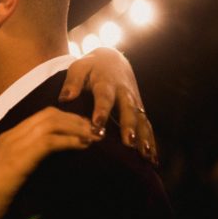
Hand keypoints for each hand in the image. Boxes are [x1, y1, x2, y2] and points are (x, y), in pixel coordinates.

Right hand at [0, 107, 102, 218]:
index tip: (82, 126)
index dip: (65, 117)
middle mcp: (11, 135)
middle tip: (94, 129)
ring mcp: (15, 144)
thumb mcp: (5, 173)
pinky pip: (50, 141)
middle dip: (75, 119)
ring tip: (93, 137)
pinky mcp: (21, 158)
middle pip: (49, 114)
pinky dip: (70, 140)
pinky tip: (82, 146)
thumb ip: (21, 162)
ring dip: (76, 128)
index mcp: (7, 137)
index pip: (40, 116)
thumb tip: (42, 163)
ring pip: (52, 123)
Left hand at [59, 47, 156, 163]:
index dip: (101, 110)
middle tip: (128, 143)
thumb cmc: (90, 67)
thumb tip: (65, 98)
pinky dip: (151, 142)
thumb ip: (72, 83)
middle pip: (128, 110)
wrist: (112, 60)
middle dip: (129, 126)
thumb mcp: (79, 68)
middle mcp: (124, 93)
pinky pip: (147, 126)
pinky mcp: (139, 110)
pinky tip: (152, 159)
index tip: (98, 124)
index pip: (104, 97)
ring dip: (144, 137)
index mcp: (106, 83)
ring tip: (145, 154)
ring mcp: (134, 102)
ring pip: (141, 120)